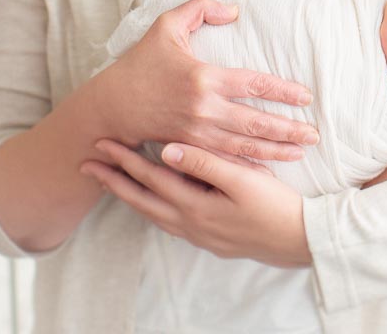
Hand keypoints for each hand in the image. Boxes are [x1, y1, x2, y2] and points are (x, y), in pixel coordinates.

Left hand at [83, 139, 310, 267]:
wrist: (299, 241)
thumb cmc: (275, 206)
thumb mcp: (243, 180)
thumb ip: (205, 164)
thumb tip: (168, 150)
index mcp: (194, 207)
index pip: (150, 178)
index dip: (124, 160)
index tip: (101, 144)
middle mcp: (189, 224)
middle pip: (142, 200)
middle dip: (114, 180)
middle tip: (87, 165)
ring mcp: (198, 234)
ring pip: (152, 212)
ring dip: (129, 194)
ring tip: (111, 181)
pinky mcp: (209, 238)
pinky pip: (167, 219)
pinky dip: (152, 206)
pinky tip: (153, 200)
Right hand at [100, 0, 318, 162]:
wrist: (112, 104)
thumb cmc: (142, 62)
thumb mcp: (167, 25)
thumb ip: (200, 8)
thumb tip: (234, 9)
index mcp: (204, 77)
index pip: (254, 83)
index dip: (283, 90)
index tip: (305, 96)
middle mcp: (204, 108)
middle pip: (256, 122)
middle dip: (288, 129)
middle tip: (315, 134)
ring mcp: (197, 134)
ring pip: (245, 146)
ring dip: (275, 150)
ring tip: (301, 151)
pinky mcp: (189, 149)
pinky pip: (225, 161)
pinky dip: (248, 167)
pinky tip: (269, 170)